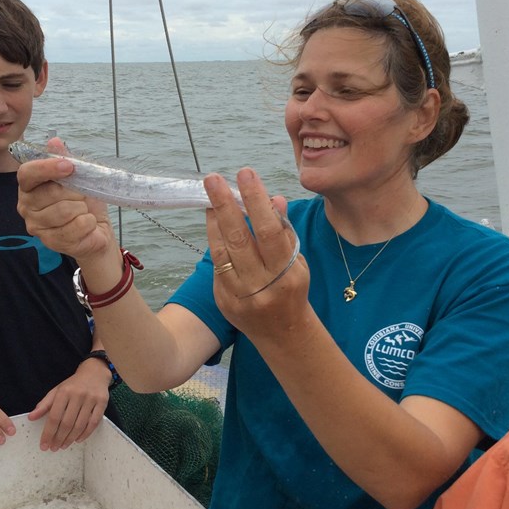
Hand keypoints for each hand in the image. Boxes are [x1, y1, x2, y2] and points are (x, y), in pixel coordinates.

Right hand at [16, 137, 114, 263]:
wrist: (96, 230)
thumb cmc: (84, 202)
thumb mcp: (78, 176)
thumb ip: (64, 159)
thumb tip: (54, 142)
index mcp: (29, 187)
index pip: (27, 174)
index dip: (47, 168)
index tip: (69, 166)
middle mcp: (26, 207)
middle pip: (50, 193)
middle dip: (75, 192)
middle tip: (81, 196)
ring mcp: (37, 227)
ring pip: (65, 211)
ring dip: (82, 208)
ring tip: (83, 211)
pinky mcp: (51, 243)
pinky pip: (77, 226)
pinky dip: (88, 222)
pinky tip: (86, 224)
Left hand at [27, 357, 110, 450]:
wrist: (95, 372)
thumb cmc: (73, 384)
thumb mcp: (57, 390)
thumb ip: (44, 404)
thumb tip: (31, 417)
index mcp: (64, 392)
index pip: (54, 417)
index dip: (48, 433)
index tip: (44, 445)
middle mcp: (78, 395)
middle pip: (67, 423)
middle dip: (59, 439)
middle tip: (54, 448)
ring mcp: (91, 399)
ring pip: (80, 425)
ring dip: (70, 439)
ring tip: (64, 446)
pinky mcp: (103, 403)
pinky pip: (94, 423)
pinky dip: (85, 434)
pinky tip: (78, 439)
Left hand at [203, 167, 309, 343]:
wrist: (282, 334)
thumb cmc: (292, 288)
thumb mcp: (297, 261)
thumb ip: (284, 231)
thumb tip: (274, 199)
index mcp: (286, 274)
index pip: (269, 231)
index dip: (256, 201)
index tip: (246, 174)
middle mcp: (262, 286)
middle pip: (239, 240)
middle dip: (224, 205)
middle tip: (213, 179)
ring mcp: (240, 296)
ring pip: (221, 252)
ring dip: (214, 222)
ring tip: (211, 198)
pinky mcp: (223, 300)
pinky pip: (217, 266)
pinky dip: (214, 240)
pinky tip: (213, 222)